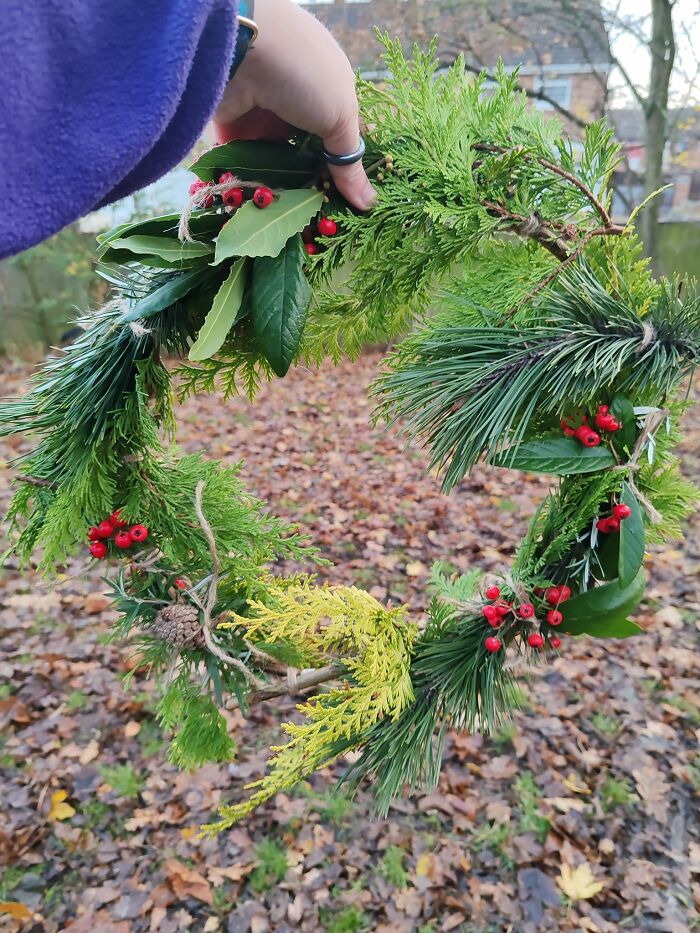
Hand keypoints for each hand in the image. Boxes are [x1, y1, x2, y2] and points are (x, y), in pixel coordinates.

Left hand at [213, 0, 374, 210]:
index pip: (338, 134)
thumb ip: (349, 162)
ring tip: (289, 217)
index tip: (346, 203)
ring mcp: (261, 109)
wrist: (241, 45)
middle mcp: (295, 98)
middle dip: (309, 182)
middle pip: (305, 152)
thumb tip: (369, 202)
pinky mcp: (230, 122)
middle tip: (316, 218)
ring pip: (273, 159)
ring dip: (280, 185)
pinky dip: (247, 180)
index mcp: (327, 88)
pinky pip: (240, 159)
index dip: (343, 168)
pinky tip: (258, 207)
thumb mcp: (339, 116)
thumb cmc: (304, 72)